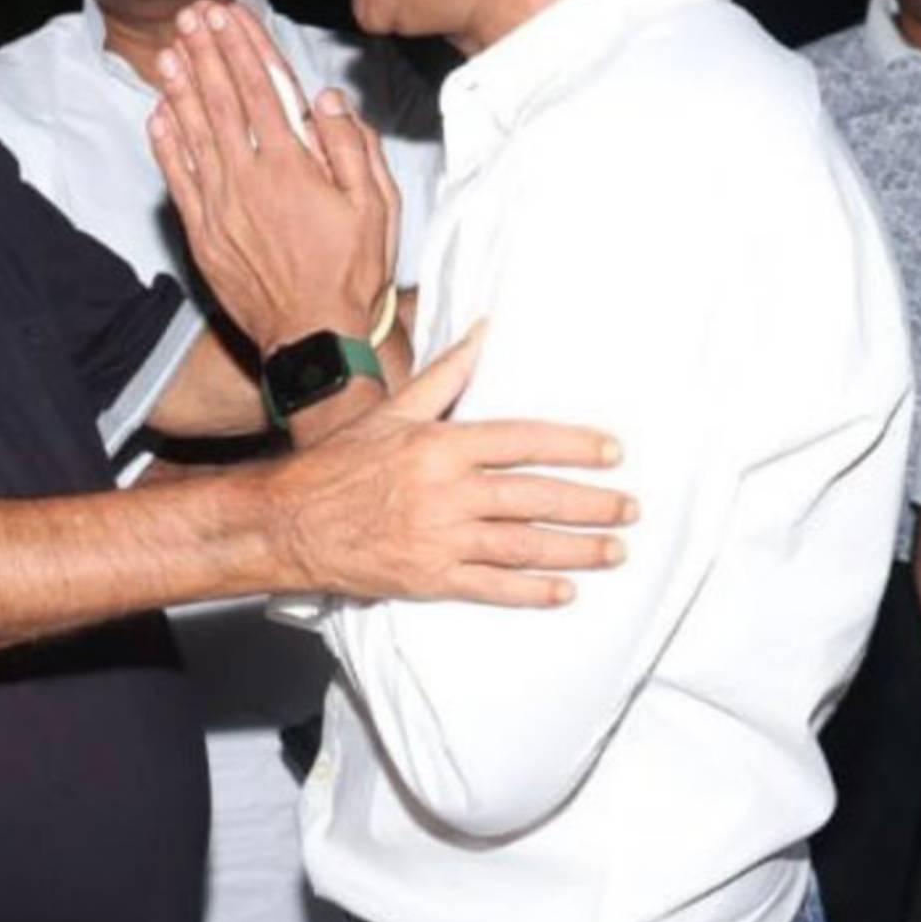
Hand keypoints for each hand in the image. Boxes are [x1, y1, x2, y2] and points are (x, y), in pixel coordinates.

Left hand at [148, 0, 398, 350]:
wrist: (315, 335)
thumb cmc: (354, 272)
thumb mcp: (376, 206)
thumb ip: (352, 147)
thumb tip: (328, 99)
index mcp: (293, 165)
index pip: (261, 89)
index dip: (243, 46)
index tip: (229, 15)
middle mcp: (249, 178)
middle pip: (222, 101)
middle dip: (207, 52)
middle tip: (192, 16)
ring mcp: (221, 206)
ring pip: (194, 133)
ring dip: (181, 88)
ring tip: (170, 50)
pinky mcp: (204, 233)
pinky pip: (178, 180)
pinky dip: (167, 144)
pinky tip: (159, 115)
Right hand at [268, 324, 634, 607]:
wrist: (288, 522)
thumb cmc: (340, 464)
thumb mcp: (394, 410)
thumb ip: (447, 373)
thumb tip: (487, 328)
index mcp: (440, 446)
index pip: (523, 441)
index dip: (573, 447)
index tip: (614, 453)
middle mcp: (445, 493)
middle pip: (533, 498)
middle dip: (590, 504)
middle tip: (631, 508)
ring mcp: (438, 539)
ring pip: (522, 546)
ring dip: (575, 550)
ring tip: (615, 550)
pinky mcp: (427, 580)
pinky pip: (491, 589)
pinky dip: (531, 592)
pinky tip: (565, 593)